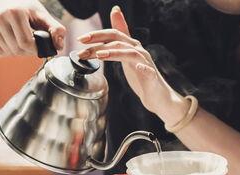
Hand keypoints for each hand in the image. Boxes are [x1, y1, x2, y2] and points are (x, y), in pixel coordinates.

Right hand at [0, 0, 65, 55]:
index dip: (35, 50)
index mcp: (16, 12)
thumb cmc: (29, 12)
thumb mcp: (45, 18)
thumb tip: (58, 46)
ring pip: (8, 52)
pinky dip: (7, 50)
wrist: (9, 4)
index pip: (26, 43)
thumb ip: (57, 31)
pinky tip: (10, 40)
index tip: (39, 46)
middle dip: (27, 52)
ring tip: (21, 41)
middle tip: (31, 45)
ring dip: (18, 52)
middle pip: (17, 49)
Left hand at [77, 6, 188, 124]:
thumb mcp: (127, 56)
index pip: (114, 34)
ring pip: (131, 53)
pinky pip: (148, 71)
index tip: (81, 38)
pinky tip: (137, 68)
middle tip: (83, 44)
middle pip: (120, 41)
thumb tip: (115, 12)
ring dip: (115, 52)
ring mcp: (146, 65)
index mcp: (132, 47)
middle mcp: (140, 52)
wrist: (158, 97)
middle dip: (100, 40)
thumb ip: (119, 39)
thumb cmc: (142, 78)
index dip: (97, 34)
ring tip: (100, 55)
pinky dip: (143, 68)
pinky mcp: (152, 78)